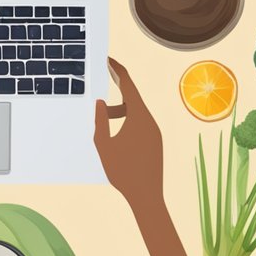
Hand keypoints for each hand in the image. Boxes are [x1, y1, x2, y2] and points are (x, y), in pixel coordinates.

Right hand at [94, 57, 163, 208]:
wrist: (147, 197)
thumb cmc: (123, 172)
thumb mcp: (104, 145)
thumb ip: (100, 121)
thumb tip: (100, 102)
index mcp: (139, 117)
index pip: (128, 85)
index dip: (118, 70)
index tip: (109, 59)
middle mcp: (150, 121)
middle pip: (133, 97)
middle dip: (119, 85)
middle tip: (107, 71)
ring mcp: (155, 132)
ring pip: (136, 112)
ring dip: (120, 109)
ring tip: (104, 114)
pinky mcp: (155, 142)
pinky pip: (140, 124)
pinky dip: (127, 121)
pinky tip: (116, 132)